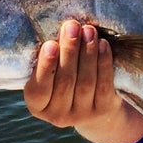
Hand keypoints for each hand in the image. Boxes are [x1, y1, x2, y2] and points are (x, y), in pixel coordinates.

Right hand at [23, 20, 142, 142]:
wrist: (96, 104)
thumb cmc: (66, 77)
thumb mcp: (52, 73)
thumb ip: (50, 57)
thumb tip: (59, 28)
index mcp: (37, 105)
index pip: (39, 88)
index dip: (45, 66)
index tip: (50, 44)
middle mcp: (57, 115)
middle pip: (65, 81)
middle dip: (70, 51)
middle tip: (72, 26)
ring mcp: (82, 115)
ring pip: (86, 82)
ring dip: (88, 53)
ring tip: (89, 30)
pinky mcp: (103, 110)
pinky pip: (104, 85)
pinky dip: (104, 62)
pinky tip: (103, 44)